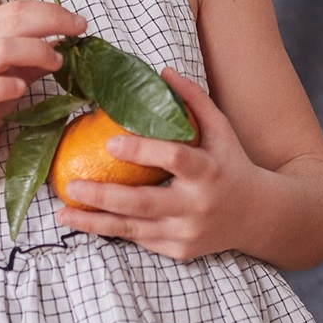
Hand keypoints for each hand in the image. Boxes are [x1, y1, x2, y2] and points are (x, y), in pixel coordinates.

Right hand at [0, 0, 85, 178]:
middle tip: (80, 30)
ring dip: (38, 51)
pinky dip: (12, 84)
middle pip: (14, 21)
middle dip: (53, 22)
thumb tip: (63, 42)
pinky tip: (23, 89)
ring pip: (3, 47)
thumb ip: (30, 59)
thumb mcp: (7, 76)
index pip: (15, 8)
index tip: (78, 21)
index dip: (51, 10)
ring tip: (58, 62)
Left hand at [55, 68, 259, 259]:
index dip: (142, 151)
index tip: (110, 142)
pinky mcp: (179, 251)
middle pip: (144, 203)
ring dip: (95, 222)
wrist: (258, 216)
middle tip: (71, 185)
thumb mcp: (221, 130)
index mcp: (209, 171)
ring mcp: (187, 233)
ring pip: (134, 230)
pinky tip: (85, 223)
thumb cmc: (232, 165)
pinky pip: (140, 241)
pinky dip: (111, 232)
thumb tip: (163, 71)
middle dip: (104, 196)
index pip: (174, 159)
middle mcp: (197, 206)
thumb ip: (194, 100)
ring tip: (63, 213)